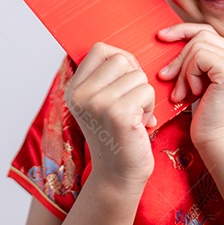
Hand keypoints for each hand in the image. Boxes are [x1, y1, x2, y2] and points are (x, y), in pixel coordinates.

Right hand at [64, 43, 155, 186]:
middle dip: (134, 77)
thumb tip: (124, 55)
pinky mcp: (119, 114)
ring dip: (143, 95)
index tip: (124, 81)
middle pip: (121, 58)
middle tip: (131, 102)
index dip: (120, 59)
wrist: (118, 175)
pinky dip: (149, 107)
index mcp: (74, 89)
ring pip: (138, 75)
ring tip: (134, 116)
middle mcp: (81, 94)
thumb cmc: (116, 137)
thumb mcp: (99, 104)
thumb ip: (104, 78)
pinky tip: (140, 124)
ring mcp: (98, 104)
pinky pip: (147, 91)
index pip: (100, 49)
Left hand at [156, 23, 223, 156]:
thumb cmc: (206, 116)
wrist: (218, 142)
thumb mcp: (199, 81)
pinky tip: (193, 93)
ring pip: (198, 46)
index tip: (161, 37)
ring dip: (183, 69)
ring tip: (181, 92)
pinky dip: (189, 74)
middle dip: (179, 57)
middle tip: (167, 79)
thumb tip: (169, 36)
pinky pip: (199, 57)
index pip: (208, 31)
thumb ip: (196, 60)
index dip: (183, 31)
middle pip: (201, 36)